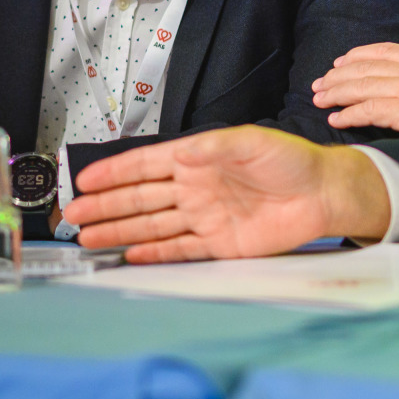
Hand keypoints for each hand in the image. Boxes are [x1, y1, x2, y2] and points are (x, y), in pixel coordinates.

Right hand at [63, 125, 390, 262]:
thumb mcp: (251, 143)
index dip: (114, 173)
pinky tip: (130, 256)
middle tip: (73, 216)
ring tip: (89, 239)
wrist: (324, 194)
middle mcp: (196, 188)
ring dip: (121, 231)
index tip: (85, 180)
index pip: (146, 165)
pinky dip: (154, 254)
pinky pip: (179, 249)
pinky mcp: (220, 244)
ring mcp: (205, 217)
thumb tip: (181, 155)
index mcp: (199, 159)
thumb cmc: (293, 161)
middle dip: (106, 206)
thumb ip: (213, 148)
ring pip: (153, 226)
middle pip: (140, 199)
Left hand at [312, 42, 398, 156]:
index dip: (358, 55)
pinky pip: (371, 110)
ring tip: (319, 100)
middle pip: (367, 67)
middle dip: (338, 75)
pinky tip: (337, 119)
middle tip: (320, 83)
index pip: (385, 51)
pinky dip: (350, 114)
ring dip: (336, 93)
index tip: (341, 61)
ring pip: (363, 86)